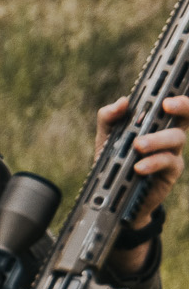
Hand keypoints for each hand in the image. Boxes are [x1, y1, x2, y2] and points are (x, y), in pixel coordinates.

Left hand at [96, 96, 184, 267]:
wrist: (115, 193)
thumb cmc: (114, 159)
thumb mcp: (107, 138)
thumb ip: (109, 118)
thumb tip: (123, 101)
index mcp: (155, 123)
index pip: (171, 105)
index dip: (177, 97)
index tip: (166, 95)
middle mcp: (167, 135)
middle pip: (185, 117)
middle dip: (182, 107)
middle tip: (166, 106)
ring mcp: (172, 152)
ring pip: (176, 138)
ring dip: (157, 139)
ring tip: (138, 145)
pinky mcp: (171, 172)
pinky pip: (168, 162)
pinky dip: (153, 162)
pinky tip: (138, 167)